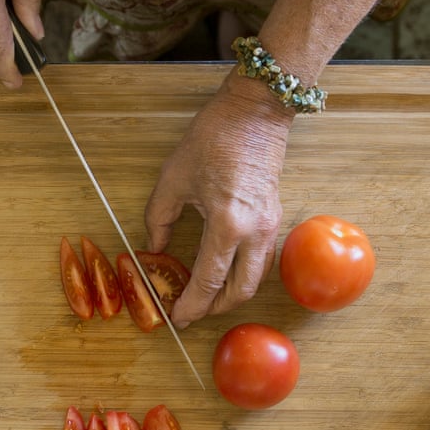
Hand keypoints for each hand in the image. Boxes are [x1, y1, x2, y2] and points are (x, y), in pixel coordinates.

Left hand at [145, 73, 293, 326]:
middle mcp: (254, 232)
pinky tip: (225, 273)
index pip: (208, 281)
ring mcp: (270, 227)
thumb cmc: (215, 138)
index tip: (176, 317)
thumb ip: (158, 219)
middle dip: (214, 309)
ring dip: (231, 295)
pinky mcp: (275, 219)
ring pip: (255, 280)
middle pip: (239, 292)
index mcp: (227, 224)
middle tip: (191, 312)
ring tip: (206, 297)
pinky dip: (243, 275)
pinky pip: (262, 261)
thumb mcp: (173, 179)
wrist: (255, 112)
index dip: (191, 305)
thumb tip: (155, 248)